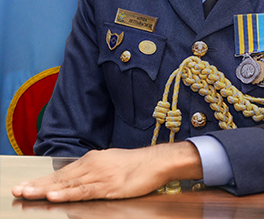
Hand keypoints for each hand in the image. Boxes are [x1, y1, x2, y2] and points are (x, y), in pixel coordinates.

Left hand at [12, 142, 201, 201]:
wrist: (155, 162)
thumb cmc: (135, 165)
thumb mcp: (111, 164)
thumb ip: (94, 171)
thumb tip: (79, 179)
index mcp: (92, 159)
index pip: (63, 172)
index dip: (44, 179)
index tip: (26, 185)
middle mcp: (92, 165)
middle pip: (60, 177)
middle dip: (38, 184)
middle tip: (17, 190)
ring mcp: (99, 176)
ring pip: (67, 184)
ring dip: (46, 189)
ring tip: (28, 193)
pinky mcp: (108, 186)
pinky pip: (83, 191)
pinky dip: (67, 193)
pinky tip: (54, 195)